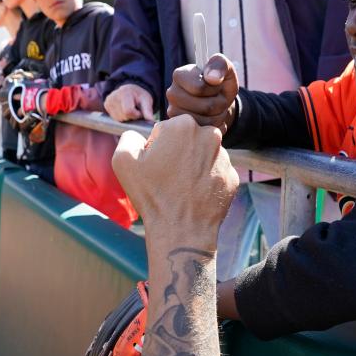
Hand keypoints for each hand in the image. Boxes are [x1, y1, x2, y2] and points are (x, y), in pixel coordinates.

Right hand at [105, 83, 154, 122]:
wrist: (130, 89)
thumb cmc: (139, 95)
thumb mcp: (146, 100)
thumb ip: (148, 111)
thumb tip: (151, 121)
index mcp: (124, 93)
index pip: (128, 111)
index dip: (135, 115)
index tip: (139, 111)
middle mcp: (114, 96)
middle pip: (123, 117)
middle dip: (131, 117)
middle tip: (135, 110)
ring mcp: (108, 101)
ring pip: (118, 119)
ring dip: (126, 118)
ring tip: (129, 110)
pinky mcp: (106, 105)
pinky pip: (114, 118)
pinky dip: (120, 117)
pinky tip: (123, 110)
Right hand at [112, 115, 238, 245]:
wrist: (181, 229)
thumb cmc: (152, 194)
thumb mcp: (123, 160)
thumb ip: (128, 137)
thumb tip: (138, 136)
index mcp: (184, 125)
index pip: (166, 129)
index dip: (157, 147)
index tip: (155, 165)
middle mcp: (210, 135)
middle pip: (187, 140)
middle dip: (177, 153)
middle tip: (167, 177)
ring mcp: (225, 158)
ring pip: (203, 156)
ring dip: (193, 167)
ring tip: (181, 189)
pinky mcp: (232, 177)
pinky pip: (215, 174)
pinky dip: (206, 182)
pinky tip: (194, 196)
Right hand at [166, 53, 238, 132]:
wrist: (219, 101)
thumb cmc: (220, 83)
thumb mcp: (226, 69)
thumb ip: (220, 65)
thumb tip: (212, 78)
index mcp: (179, 75)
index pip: (201, 88)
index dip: (215, 89)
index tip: (215, 84)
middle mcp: (172, 93)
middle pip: (205, 107)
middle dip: (219, 104)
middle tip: (219, 99)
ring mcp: (174, 113)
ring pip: (205, 122)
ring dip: (219, 116)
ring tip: (216, 109)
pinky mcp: (180, 129)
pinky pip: (204, 133)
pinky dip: (215, 127)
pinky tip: (213, 120)